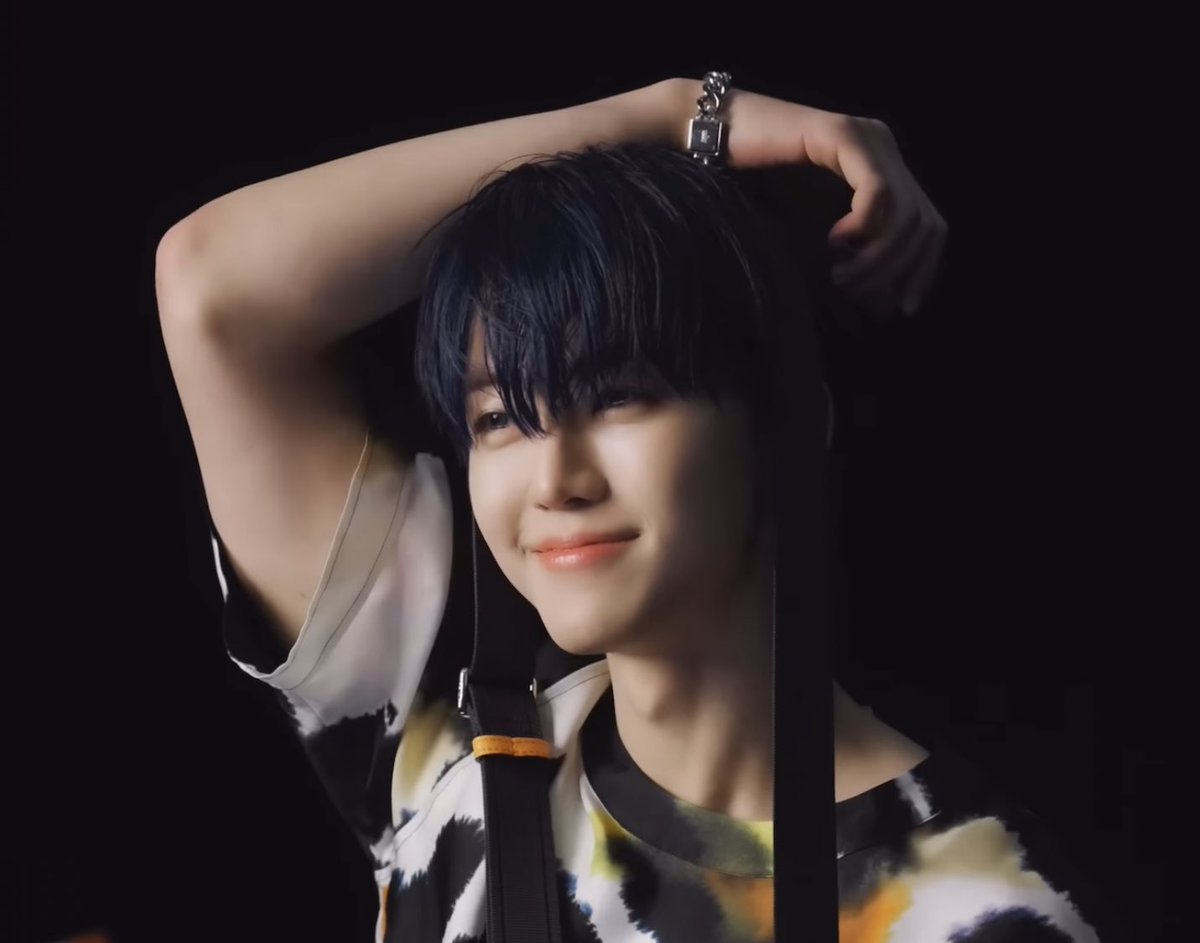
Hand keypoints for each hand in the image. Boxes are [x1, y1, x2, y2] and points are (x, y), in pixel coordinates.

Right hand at [713, 83, 947, 317]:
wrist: (713, 133)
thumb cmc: (751, 184)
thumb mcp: (814, 226)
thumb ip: (851, 254)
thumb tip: (884, 302)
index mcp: (883, 167)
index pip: (930, 226)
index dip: (923, 270)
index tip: (903, 308)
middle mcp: (883, 147)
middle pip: (924, 223)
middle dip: (898, 271)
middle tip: (859, 295)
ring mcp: (866, 138)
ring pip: (905, 212)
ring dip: (878, 257)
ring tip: (842, 276)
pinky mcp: (842, 134)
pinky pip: (875, 191)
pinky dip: (863, 226)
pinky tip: (834, 240)